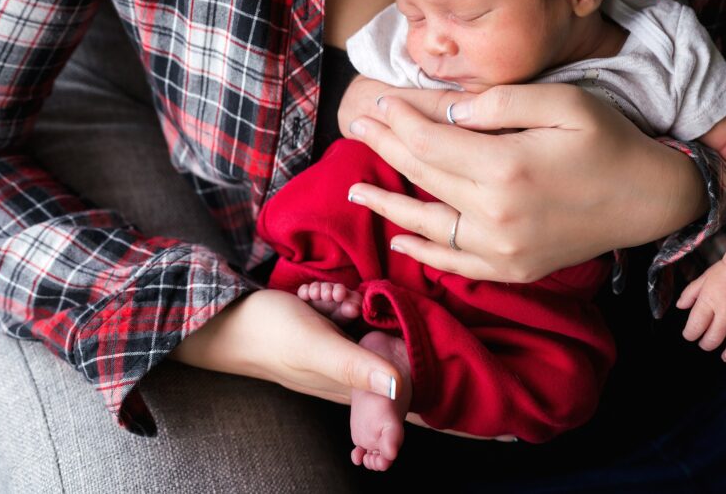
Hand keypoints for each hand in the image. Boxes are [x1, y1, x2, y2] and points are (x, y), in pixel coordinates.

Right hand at [173, 289, 516, 439]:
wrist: (223, 320)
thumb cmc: (267, 335)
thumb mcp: (316, 345)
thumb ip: (356, 365)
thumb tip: (402, 385)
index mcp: (357, 386)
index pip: (412, 406)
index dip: (453, 415)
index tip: (502, 428)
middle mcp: (357, 372)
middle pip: (394, 350)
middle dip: (379, 322)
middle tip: (335, 307)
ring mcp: (345, 350)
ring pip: (372, 323)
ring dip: (349, 304)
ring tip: (320, 301)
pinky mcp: (334, 329)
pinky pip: (351, 309)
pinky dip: (336, 300)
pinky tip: (315, 296)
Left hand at [345, 83, 707, 282]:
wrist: (651, 199)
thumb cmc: (609, 141)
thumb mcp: (561, 103)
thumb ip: (497, 105)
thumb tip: (443, 112)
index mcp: (506, 167)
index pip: (430, 140)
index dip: (400, 119)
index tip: (381, 102)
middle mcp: (496, 215)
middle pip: (422, 176)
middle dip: (386, 147)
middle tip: (357, 126)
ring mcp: (502, 249)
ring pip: (427, 223)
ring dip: (387, 203)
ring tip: (354, 188)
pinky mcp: (513, 269)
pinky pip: (454, 262)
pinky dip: (423, 253)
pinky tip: (399, 241)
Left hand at [675, 249, 725, 361]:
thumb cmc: (725, 269)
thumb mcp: (703, 279)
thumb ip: (689, 294)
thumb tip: (679, 307)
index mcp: (709, 301)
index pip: (695, 327)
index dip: (690, 334)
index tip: (690, 335)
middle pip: (714, 338)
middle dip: (706, 344)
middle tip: (705, 344)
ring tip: (725, 357)